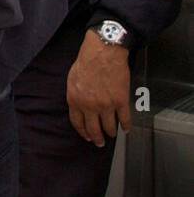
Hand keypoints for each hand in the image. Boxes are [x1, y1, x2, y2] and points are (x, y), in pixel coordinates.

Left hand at [67, 31, 131, 145]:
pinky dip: (126, 126)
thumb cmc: (86, 62)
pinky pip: (124, 118)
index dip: (83, 132)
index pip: (77, 122)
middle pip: (93, 129)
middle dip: (97, 138)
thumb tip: (78, 105)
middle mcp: (90, 106)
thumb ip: (75, 95)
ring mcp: (106, 105)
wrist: (103, 53)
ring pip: (109, 126)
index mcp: (75, 100)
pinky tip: (126, 129)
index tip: (87, 137)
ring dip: (111, 133)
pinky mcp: (121, 101)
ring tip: (112, 135)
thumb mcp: (72, 80)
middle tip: (100, 143)